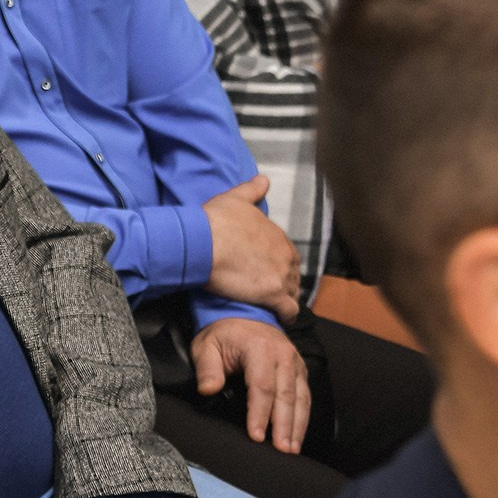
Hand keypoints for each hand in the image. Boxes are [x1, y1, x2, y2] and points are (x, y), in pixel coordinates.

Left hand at [191, 317, 311, 453]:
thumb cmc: (222, 333)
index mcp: (260, 348)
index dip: (260, 413)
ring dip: (297, 425)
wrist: (241, 314)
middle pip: (286, 395)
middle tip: (282, 450)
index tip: (257, 436)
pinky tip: (297, 435)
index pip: (262, 386)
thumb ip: (207, 369)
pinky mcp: (300, 369)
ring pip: (300, 397)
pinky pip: (305, 395)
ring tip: (292, 449)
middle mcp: (283, 354)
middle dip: (284, 425)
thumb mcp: (206, 346)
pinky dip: (303, 416)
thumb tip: (208, 390)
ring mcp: (295, 361)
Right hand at [203, 176, 302, 320]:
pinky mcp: (272, 295)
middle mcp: (285, 255)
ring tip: (275, 305)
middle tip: (270, 288)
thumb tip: (264, 179)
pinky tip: (282, 318)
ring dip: (287, 297)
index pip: (286, 252)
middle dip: (285, 280)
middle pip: (293, 273)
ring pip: (293, 291)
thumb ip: (252, 190)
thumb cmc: (215, 221)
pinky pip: (289, 310)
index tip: (268, 268)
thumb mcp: (234, 198)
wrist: (203, 242)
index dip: (278, 261)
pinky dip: (288, 315)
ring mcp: (281, 276)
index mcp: (277, 235)